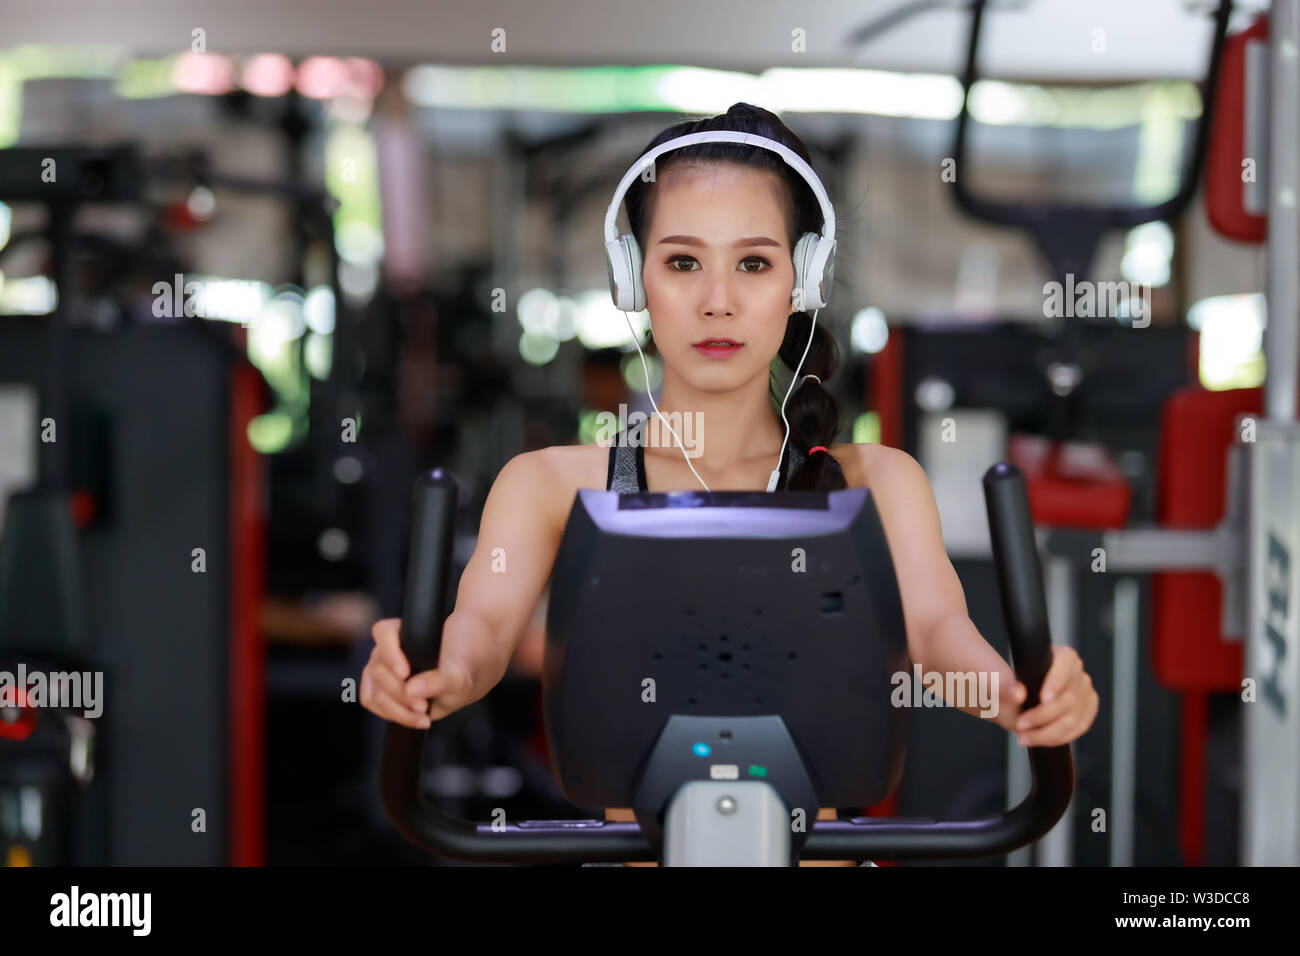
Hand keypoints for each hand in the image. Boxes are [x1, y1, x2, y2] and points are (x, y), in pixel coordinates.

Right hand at [359, 617, 479, 727]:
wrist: (464, 678)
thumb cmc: (463, 667)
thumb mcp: (460, 677)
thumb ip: (440, 680)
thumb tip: (411, 689)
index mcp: (404, 632)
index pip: (384, 632)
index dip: (390, 652)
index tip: (405, 673)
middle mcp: (387, 649)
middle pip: (378, 670)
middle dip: (399, 693)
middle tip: (423, 706)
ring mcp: (381, 669)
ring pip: (374, 691)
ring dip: (396, 709)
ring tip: (423, 715)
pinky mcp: (380, 688)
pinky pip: (373, 702)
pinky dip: (393, 714)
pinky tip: (416, 719)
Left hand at [1002, 645, 1097, 746]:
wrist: (1016, 697)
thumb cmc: (1010, 683)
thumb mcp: (999, 678)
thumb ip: (1003, 684)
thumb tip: (1018, 695)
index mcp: (1063, 655)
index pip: (1066, 662)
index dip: (1056, 681)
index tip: (1042, 698)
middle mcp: (1078, 673)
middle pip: (1069, 698)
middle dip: (1043, 715)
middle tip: (1020, 724)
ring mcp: (1085, 693)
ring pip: (1073, 718)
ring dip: (1047, 732)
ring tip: (1024, 736)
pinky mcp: (1088, 710)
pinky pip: (1078, 728)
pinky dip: (1056, 737)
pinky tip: (1038, 739)